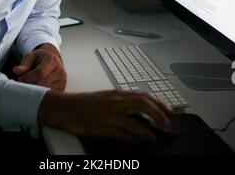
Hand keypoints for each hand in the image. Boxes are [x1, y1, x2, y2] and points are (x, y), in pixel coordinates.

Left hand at [12, 44, 66, 90]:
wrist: (52, 61)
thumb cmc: (40, 59)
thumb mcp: (31, 57)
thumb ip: (24, 64)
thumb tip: (16, 71)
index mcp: (52, 61)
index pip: (40, 73)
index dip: (27, 77)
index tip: (21, 78)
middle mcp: (60, 71)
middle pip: (41, 83)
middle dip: (30, 84)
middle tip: (24, 82)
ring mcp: (62, 81)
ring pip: (44, 91)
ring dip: (34, 90)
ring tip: (31, 83)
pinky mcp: (61, 89)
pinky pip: (48, 95)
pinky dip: (40, 94)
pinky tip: (37, 88)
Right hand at [38, 89, 170, 143]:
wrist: (66, 107)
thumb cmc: (87, 103)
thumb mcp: (107, 98)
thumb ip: (124, 102)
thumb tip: (141, 110)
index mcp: (117, 93)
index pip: (143, 95)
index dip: (158, 103)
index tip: (168, 111)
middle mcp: (114, 101)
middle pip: (142, 104)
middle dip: (157, 113)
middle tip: (166, 122)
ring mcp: (108, 114)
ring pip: (133, 121)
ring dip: (146, 130)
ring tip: (153, 137)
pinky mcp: (101, 127)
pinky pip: (120, 134)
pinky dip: (132, 138)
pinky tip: (138, 141)